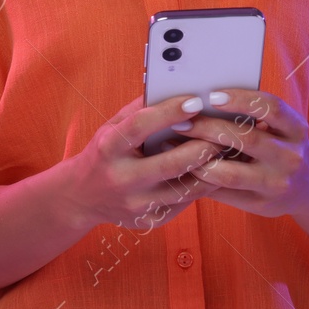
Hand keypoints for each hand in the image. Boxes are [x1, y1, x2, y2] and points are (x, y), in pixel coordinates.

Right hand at [60, 94, 221, 233]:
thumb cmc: (104, 152)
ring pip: (184, 188)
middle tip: (224, 131)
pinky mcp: (149, 220)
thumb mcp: (112, 127)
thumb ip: (140, 110)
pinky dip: (202, 185)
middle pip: (170, 163)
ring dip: (210, 168)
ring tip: (226, 150)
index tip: (196, 101)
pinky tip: (214, 171)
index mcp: (108, 148)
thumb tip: (176, 89)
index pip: (140, 126)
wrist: (82, 197)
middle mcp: (121, 179)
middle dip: (202, 146)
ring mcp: (136, 204)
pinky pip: (184, 202)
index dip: (169, 112)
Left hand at [180, 89, 308, 217]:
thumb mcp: (281, 128)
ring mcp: (277, 184)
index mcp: (296, 128)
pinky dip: (201, 178)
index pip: (270, 108)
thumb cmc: (281, 146)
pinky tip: (184, 167)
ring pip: (230, 172)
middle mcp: (290, 156)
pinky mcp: (262, 205)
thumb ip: (253, 116)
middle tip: (181, 122)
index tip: (212, 96)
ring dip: (198, 158)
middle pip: (246, 138)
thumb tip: (202, 100)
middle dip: (208, 128)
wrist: (307, 187)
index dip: (241, 99)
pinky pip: (224, 192)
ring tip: (175, 146)